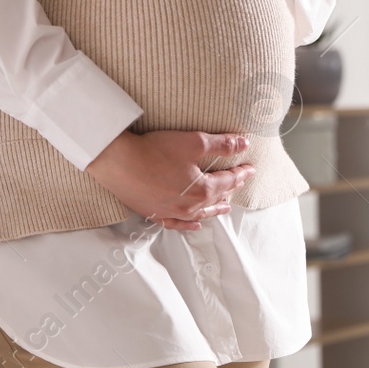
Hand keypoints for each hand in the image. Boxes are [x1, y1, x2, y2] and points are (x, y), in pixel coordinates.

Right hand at [86, 129, 255, 229]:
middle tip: (239, 181)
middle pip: (216, 198)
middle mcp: (189, 206)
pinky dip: (190, 225)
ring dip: (215, 208)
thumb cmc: (154, 151)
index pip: (228, 180)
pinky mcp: (155, 213)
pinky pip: (178, 224)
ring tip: (225, 206)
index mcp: (202, 190)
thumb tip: (243, 143)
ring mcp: (171, 212)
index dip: (241, 172)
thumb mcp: (194, 142)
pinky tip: (196, 225)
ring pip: (200, 214)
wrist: (118, 162)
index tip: (250, 167)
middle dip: (230, 188)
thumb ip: (221, 144)